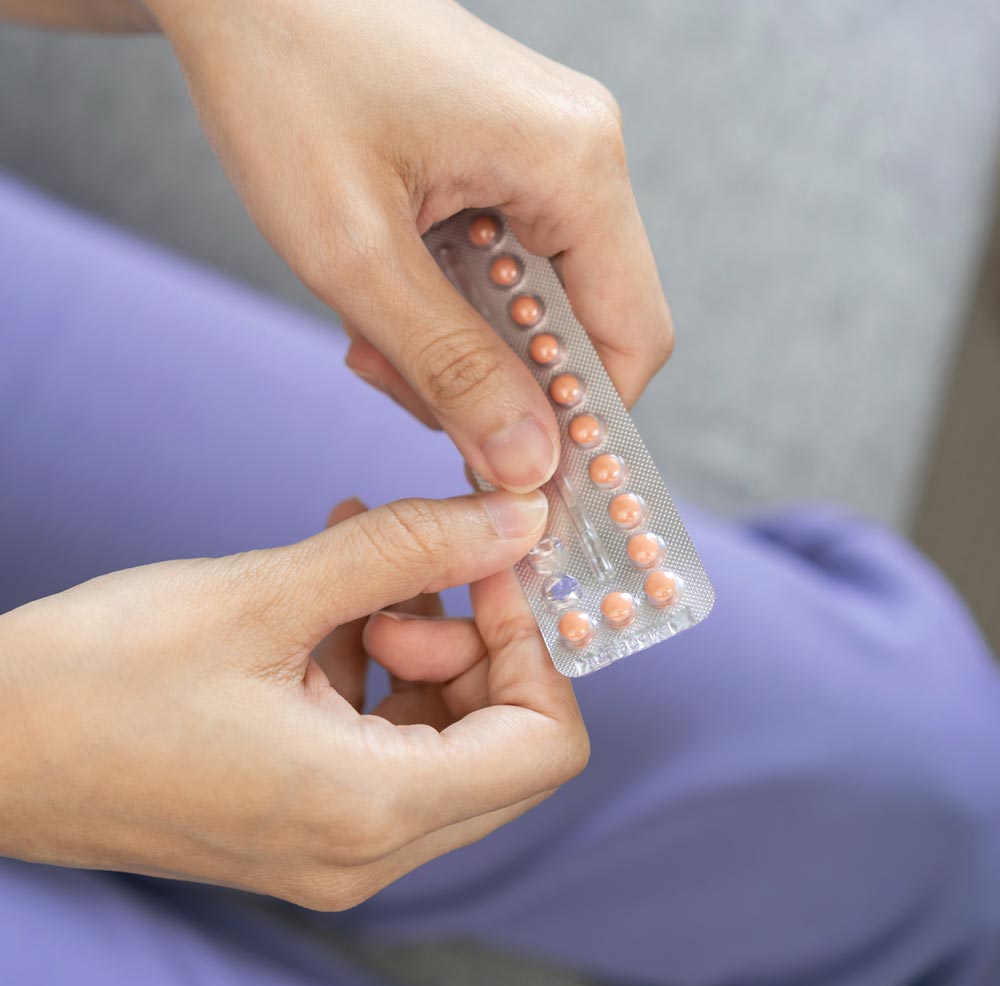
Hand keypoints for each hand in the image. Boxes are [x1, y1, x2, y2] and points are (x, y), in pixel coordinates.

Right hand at [0, 489, 587, 908]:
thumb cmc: (95, 678)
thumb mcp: (268, 593)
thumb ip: (410, 551)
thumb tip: (516, 518)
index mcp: (368, 810)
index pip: (544, 742)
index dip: (533, 644)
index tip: (489, 566)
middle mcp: (364, 849)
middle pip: (502, 741)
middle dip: (473, 641)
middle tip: (402, 578)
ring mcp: (332, 841)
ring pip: (444, 733)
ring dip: (418, 642)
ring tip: (351, 575)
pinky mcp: (300, 815)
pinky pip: (383, 736)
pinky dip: (374, 661)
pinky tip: (327, 596)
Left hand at [144, 0, 673, 491]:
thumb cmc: (284, 79)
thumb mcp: (358, 251)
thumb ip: (451, 366)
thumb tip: (528, 465)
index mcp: (574, 165)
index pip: (632, 338)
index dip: (588, 425)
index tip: (523, 481)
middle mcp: (580, 158)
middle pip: (582, 330)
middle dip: (498, 385)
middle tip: (404, 386)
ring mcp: (544, 158)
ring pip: (533, 309)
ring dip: (457, 349)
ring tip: (371, 335)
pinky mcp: (504, 163)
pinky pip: (501, 270)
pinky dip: (444, 308)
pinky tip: (381, 300)